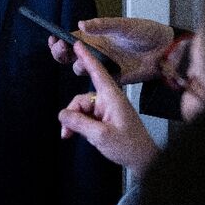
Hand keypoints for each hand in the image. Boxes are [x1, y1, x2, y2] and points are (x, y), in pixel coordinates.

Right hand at [49, 17, 174, 83]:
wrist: (165, 51)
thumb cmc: (146, 33)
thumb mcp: (124, 26)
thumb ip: (103, 25)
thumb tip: (82, 24)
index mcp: (96, 36)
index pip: (71, 38)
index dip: (60, 40)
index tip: (54, 39)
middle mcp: (96, 51)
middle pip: (69, 56)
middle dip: (60, 53)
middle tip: (60, 50)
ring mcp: (103, 66)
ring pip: (80, 69)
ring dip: (78, 66)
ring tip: (83, 62)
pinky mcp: (112, 78)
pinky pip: (96, 82)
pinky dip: (91, 81)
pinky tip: (94, 76)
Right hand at [59, 41, 157, 177]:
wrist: (142, 160)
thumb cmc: (129, 146)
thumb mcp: (101, 135)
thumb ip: (79, 123)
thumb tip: (62, 114)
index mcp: (112, 97)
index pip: (97, 72)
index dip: (86, 57)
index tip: (77, 44)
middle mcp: (108, 100)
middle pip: (81, 98)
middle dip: (71, 113)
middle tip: (66, 132)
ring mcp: (107, 110)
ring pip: (81, 109)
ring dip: (74, 122)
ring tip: (70, 136)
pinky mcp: (105, 119)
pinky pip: (86, 117)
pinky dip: (79, 126)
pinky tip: (76, 135)